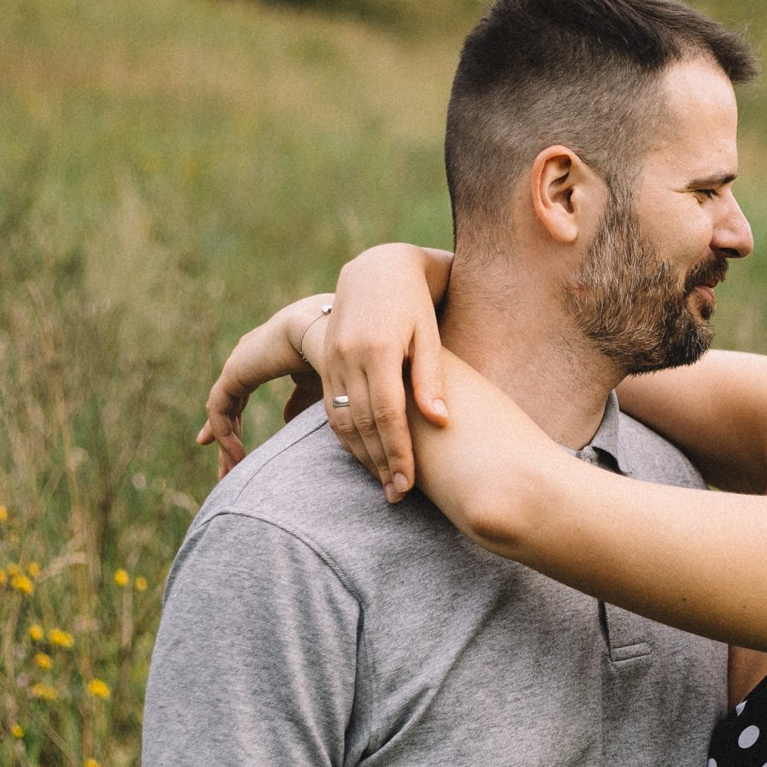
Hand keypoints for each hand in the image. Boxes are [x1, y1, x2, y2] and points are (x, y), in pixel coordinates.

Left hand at [197, 297, 332, 477]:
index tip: (233, 451)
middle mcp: (246, 359)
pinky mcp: (233, 372)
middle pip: (228, 406)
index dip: (235, 422)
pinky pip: (220, 409)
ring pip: (222, 411)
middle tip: (228, 469)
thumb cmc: (331, 353)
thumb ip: (300, 403)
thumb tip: (286, 421)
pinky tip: (236, 457)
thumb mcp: (318, 386)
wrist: (326, 333)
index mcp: (265, 357)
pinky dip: (224, 434)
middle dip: (227, 437)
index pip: (240, 395)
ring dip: (225, 442)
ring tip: (230, 472)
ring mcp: (238, 364)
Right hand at [317, 244, 451, 502]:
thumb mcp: (429, 336)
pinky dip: (347, 437)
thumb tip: (441, 421)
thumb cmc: (415, 305)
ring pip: (342, 420)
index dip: (397, 453)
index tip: (408, 485)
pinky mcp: (325, 363)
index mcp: (378, 350)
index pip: (387, 414)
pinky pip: (332, 408)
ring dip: (362, 455)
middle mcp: (349, 357)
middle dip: (380, 463)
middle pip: (363, 423)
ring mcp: (332, 360)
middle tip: (398, 495)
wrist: (376, 272)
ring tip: (384, 482)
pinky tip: (365, 456)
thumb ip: (432, 378)